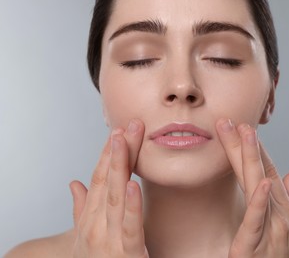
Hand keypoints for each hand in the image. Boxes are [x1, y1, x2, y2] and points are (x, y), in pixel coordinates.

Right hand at [69, 119, 148, 257]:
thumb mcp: (85, 232)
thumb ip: (81, 207)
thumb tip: (74, 183)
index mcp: (92, 216)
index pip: (99, 178)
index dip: (107, 154)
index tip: (118, 131)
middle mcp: (97, 223)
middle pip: (108, 180)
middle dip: (118, 151)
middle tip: (128, 125)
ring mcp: (108, 237)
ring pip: (114, 196)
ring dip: (119, 167)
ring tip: (124, 141)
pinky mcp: (125, 253)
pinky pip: (128, 227)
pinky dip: (130, 206)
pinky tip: (132, 185)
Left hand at [216, 119, 288, 257]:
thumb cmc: (284, 255)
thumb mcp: (288, 227)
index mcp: (279, 205)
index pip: (265, 170)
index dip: (254, 148)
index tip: (243, 127)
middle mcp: (280, 211)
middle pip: (259, 171)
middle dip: (246, 144)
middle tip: (234, 120)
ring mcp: (273, 226)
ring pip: (259, 186)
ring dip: (253, 158)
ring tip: (246, 134)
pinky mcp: (256, 243)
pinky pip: (258, 220)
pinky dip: (261, 201)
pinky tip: (263, 182)